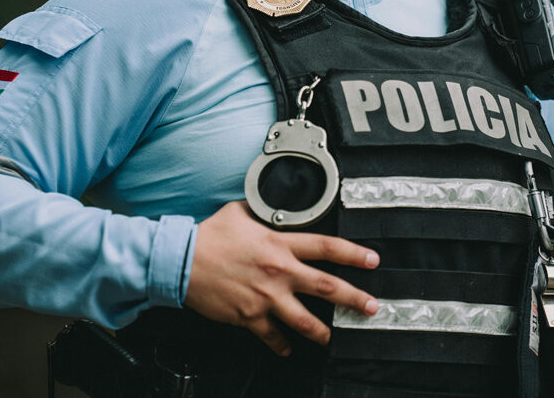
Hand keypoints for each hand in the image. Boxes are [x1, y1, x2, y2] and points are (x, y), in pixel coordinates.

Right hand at [185, 201, 379, 355]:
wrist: (181, 261)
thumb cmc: (209, 236)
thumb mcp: (240, 212)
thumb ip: (262, 211)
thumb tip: (270, 204)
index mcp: (279, 245)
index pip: (326, 247)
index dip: (353, 254)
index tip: (372, 260)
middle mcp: (278, 272)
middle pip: (326, 287)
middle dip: (354, 298)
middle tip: (371, 307)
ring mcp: (265, 297)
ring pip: (305, 320)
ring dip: (325, 331)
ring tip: (337, 336)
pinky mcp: (249, 316)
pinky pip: (272, 336)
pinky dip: (282, 345)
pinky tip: (289, 349)